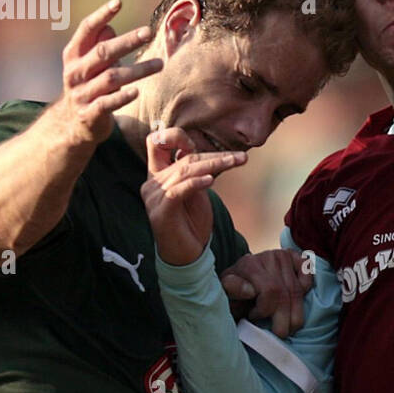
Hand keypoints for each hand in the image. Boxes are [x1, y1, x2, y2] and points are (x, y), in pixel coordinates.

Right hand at [58, 0, 162, 147]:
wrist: (70, 125)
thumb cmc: (87, 87)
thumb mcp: (88, 65)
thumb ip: (97, 46)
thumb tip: (110, 27)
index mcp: (73, 55)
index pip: (86, 30)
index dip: (101, 15)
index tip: (118, 2)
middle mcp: (75, 72)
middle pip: (102, 52)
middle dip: (126, 41)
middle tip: (148, 32)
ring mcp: (81, 94)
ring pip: (111, 78)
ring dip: (137, 70)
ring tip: (160, 64)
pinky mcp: (89, 114)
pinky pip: (106, 104)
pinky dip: (121, 98)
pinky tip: (136, 91)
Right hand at [141, 127, 247, 265]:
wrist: (186, 256)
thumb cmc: (192, 224)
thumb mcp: (198, 193)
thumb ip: (198, 173)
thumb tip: (213, 155)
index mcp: (158, 176)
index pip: (156, 143)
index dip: (175, 136)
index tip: (199, 142)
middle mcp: (152, 183)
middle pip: (183, 159)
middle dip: (215, 156)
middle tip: (241, 157)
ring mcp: (154, 197)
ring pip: (185, 171)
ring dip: (214, 166)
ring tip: (236, 162)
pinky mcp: (161, 211)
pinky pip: (178, 190)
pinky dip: (195, 183)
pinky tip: (210, 180)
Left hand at [221, 249, 313, 337]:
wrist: (239, 275)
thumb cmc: (233, 289)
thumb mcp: (224, 291)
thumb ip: (232, 289)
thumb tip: (251, 291)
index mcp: (250, 264)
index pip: (270, 291)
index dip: (265, 310)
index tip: (254, 317)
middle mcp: (270, 256)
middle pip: (286, 294)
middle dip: (284, 320)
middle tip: (279, 333)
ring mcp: (284, 256)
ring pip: (298, 292)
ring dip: (294, 313)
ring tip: (286, 324)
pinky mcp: (296, 257)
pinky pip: (308, 278)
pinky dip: (304, 292)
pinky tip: (292, 302)